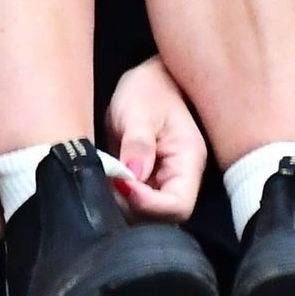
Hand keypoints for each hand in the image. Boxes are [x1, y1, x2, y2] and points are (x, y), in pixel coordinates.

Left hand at [102, 56, 207, 224]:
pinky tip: (107, 179)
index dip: (148, 205)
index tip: (121, 184)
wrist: (151, 78)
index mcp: (188, 160)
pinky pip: (137, 203)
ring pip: (147, 215)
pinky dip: (120, 198)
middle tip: (108, 183)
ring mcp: (165, 181)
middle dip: (132, 207)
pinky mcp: (149, 182)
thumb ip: (138, 143)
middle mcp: (180, 177)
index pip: (178, 205)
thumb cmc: (149, 88)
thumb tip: (134, 177)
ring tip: (106, 178)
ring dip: (123, 204)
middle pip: (162, 217)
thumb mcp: (139, 110)